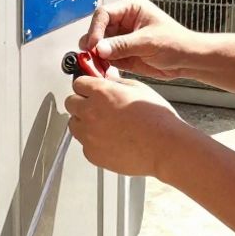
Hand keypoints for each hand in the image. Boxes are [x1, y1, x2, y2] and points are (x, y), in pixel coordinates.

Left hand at [64, 73, 192, 177]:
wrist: (164, 147)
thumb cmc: (157, 120)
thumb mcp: (138, 89)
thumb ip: (117, 84)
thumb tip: (109, 82)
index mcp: (100, 92)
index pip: (78, 83)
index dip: (87, 86)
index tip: (90, 90)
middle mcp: (90, 113)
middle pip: (70, 103)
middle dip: (82, 103)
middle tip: (97, 107)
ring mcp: (89, 135)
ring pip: (74, 124)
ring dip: (84, 122)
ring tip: (105, 125)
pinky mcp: (92, 154)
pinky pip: (84, 144)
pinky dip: (93, 142)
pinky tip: (110, 140)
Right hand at [79, 0, 198, 79]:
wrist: (188, 60)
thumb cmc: (177, 43)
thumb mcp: (148, 42)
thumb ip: (123, 45)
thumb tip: (100, 48)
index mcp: (131, 9)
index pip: (104, 14)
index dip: (95, 28)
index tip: (93, 44)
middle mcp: (124, 22)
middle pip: (98, 29)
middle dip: (93, 43)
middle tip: (91, 55)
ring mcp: (123, 39)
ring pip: (100, 45)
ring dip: (96, 55)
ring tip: (95, 65)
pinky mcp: (123, 54)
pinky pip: (107, 58)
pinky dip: (103, 64)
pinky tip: (102, 70)